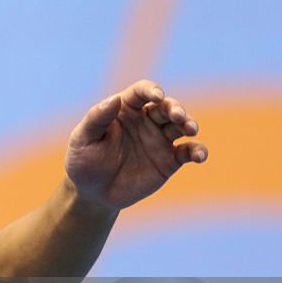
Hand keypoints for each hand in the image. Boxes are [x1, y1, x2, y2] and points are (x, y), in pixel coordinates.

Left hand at [64, 80, 207, 209]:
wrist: (92, 192)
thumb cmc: (83, 161)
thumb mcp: (82, 139)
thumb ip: (97, 118)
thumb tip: (114, 99)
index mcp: (124, 110)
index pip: (141, 92)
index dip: (151, 90)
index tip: (156, 95)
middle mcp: (146, 121)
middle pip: (166, 106)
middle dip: (174, 108)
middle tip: (177, 115)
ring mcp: (159, 139)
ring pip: (181, 125)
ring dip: (189, 123)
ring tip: (190, 129)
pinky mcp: (169, 160)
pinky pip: (188, 151)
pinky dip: (198, 151)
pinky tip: (199, 155)